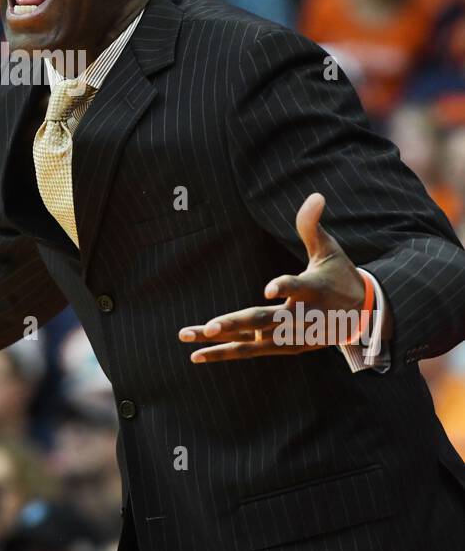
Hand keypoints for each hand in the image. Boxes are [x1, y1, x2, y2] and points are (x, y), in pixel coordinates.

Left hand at [179, 192, 371, 362]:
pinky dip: (225, 353)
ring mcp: (293, 337)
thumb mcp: (329, 250)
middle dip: (237, 323)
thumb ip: (312, 226)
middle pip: (267, 321)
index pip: (299, 288)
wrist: (361, 316)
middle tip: (210, 326)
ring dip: (219, 342)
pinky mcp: (285, 348)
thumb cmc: (338, 276)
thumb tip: (315, 196)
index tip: (269, 289)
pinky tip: (197, 355)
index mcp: (315, 290)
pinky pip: (251, 351)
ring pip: (252, 340)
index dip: (284, 287)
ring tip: (188, 335)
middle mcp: (303, 318)